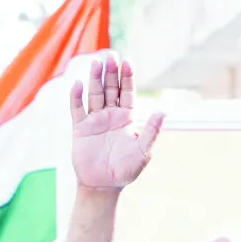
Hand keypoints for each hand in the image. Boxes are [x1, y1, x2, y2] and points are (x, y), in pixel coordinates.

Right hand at [69, 58, 164, 191]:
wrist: (104, 185)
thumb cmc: (126, 170)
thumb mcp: (143, 151)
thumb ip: (152, 131)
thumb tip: (164, 111)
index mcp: (127, 118)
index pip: (127, 92)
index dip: (127, 77)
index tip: (127, 61)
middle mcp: (110, 115)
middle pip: (110, 88)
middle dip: (111, 73)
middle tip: (111, 56)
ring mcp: (95, 120)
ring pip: (94, 94)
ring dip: (95, 79)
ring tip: (96, 63)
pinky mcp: (80, 128)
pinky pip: (77, 109)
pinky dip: (76, 97)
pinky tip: (77, 84)